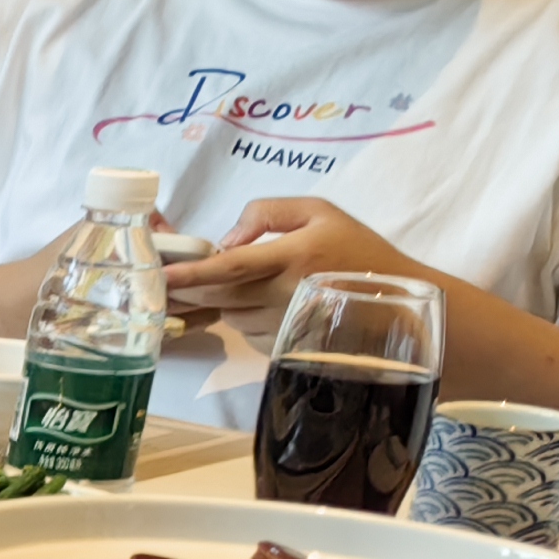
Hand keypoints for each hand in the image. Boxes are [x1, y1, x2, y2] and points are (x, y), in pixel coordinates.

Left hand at [162, 198, 434, 318]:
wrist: (395, 302)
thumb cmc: (356, 250)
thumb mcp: (320, 212)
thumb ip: (268, 212)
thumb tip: (227, 240)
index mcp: (293, 257)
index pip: (232, 268)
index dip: (193, 274)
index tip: (164, 275)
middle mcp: (285, 294)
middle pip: (218, 295)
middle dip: (190, 288)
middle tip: (174, 277)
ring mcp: (284, 325)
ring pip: (229, 314)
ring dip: (224, 300)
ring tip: (253, 283)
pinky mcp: (283, 347)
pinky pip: (246, 331)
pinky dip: (245, 316)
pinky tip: (268, 304)